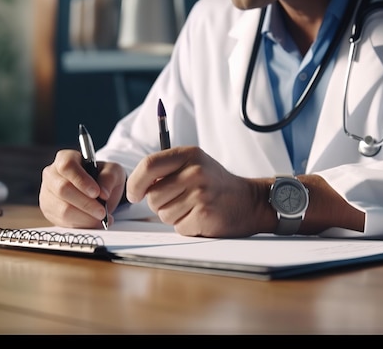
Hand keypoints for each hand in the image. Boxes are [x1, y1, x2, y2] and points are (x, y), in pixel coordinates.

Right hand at [39, 149, 126, 228]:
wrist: (98, 192)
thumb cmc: (104, 177)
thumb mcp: (113, 171)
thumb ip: (109, 177)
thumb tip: (103, 193)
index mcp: (65, 158)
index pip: (67, 166)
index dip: (81, 180)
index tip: (96, 192)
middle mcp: (52, 174)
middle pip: (62, 189)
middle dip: (86, 203)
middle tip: (103, 211)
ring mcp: (47, 193)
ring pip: (62, 209)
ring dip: (85, 217)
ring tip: (101, 218)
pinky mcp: (49, 210)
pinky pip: (62, 221)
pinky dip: (81, 224)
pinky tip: (93, 222)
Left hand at [126, 146, 272, 237]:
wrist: (248, 201)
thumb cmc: (214, 184)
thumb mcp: (193, 165)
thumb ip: (166, 170)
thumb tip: (136, 186)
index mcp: (189, 155)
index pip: (149, 165)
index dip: (135, 183)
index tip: (134, 194)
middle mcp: (195, 171)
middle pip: (153, 196)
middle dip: (159, 204)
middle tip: (178, 201)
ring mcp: (201, 193)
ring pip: (163, 214)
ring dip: (173, 216)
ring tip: (192, 208)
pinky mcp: (205, 214)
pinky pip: (178, 227)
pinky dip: (186, 226)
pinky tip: (200, 217)